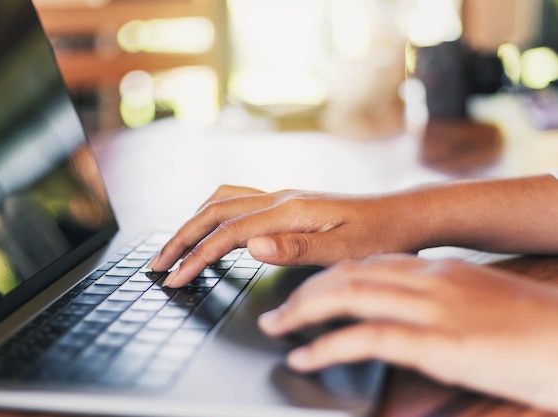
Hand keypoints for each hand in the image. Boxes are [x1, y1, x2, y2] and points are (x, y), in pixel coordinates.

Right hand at [150, 185, 418, 286]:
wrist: (401, 216)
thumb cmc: (379, 237)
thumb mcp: (343, 252)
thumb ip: (295, 249)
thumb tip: (250, 246)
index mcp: (288, 211)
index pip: (228, 234)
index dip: (197, 257)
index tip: (175, 278)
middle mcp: (279, 198)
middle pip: (214, 212)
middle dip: (181, 237)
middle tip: (157, 262)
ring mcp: (281, 197)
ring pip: (221, 201)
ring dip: (192, 221)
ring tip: (174, 245)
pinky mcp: (286, 202)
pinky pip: (236, 201)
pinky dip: (212, 214)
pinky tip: (211, 226)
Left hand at [258, 255, 557, 411]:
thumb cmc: (541, 332)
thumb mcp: (483, 309)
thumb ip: (442, 311)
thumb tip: (408, 329)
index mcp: (441, 270)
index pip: (368, 263)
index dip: (328, 276)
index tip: (305, 290)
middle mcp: (431, 280)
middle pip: (348, 274)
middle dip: (304, 292)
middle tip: (277, 310)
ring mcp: (435, 308)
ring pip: (348, 296)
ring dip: (302, 312)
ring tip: (276, 328)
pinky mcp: (440, 342)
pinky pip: (367, 337)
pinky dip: (327, 347)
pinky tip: (305, 357)